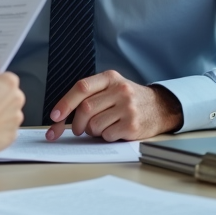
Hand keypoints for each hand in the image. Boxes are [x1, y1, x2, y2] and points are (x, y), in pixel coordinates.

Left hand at [45, 71, 182, 141]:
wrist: (161, 107)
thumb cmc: (129, 99)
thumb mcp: (113, 88)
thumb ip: (91, 96)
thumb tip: (60, 117)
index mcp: (110, 78)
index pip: (81, 88)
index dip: (65, 103)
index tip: (55, 117)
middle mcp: (119, 90)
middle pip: (85, 108)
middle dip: (76, 123)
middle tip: (77, 130)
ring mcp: (127, 107)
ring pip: (94, 124)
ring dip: (92, 131)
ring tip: (102, 127)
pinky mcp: (132, 125)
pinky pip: (107, 135)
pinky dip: (105, 136)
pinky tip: (114, 131)